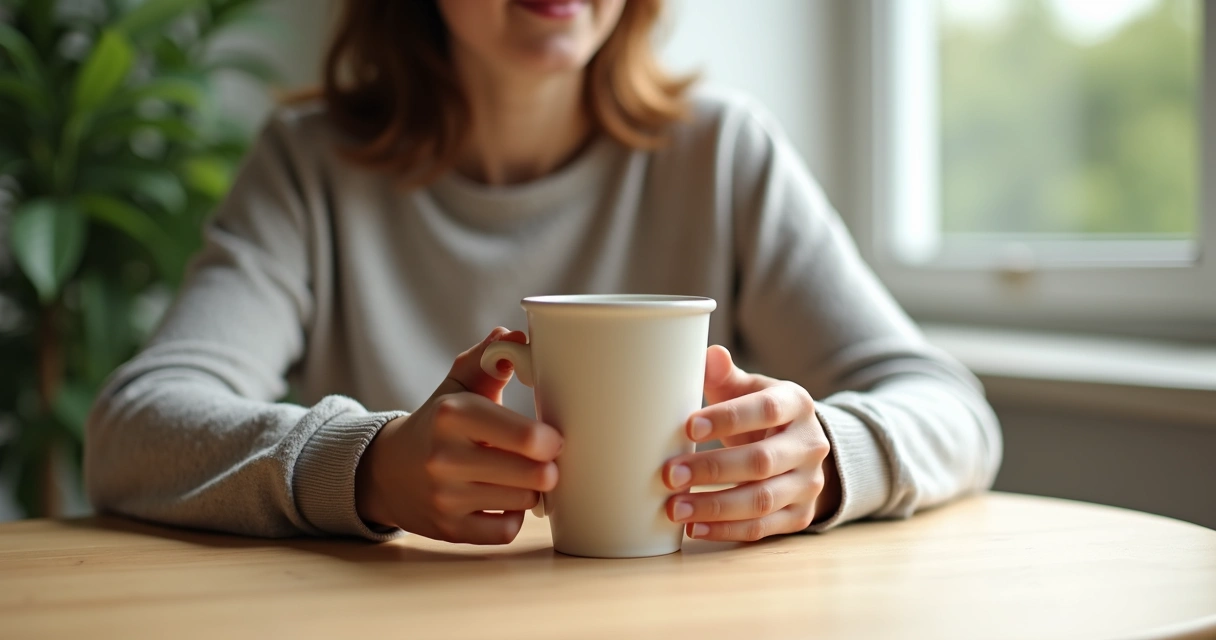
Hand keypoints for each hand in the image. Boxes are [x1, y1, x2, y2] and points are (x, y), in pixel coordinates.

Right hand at [355, 328, 562, 543]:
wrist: (386, 471)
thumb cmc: (437, 423)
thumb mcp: (457, 386)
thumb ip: (488, 359)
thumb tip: (517, 338)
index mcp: (452, 414)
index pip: (526, 437)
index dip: (552, 440)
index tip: (554, 438)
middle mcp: (445, 457)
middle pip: (534, 474)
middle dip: (548, 468)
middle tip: (545, 461)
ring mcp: (445, 498)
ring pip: (524, 502)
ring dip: (531, 491)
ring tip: (520, 477)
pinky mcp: (448, 530)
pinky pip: (506, 532)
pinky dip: (513, 519)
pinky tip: (503, 502)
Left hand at [663, 346, 840, 541]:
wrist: (800, 447)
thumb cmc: (761, 414)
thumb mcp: (749, 389)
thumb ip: (725, 376)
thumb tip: (710, 355)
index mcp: (796, 404)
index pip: (765, 410)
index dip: (727, 419)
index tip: (688, 428)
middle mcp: (810, 445)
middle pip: (760, 461)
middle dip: (712, 470)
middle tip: (669, 474)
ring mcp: (808, 484)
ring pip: (761, 501)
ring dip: (714, 507)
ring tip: (674, 508)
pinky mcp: (800, 515)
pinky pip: (762, 529)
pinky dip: (726, 531)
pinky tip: (694, 528)